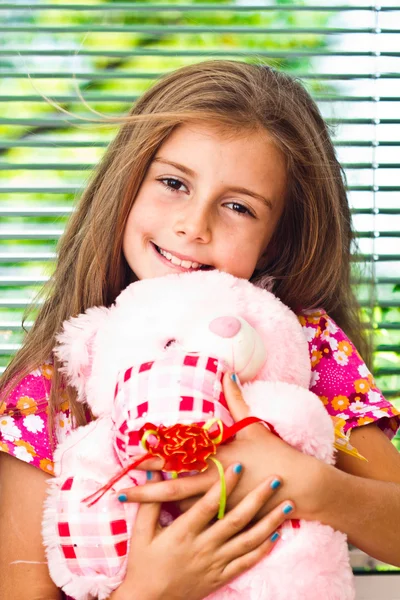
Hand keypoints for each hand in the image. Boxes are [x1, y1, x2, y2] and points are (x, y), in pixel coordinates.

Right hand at [112, 465, 293, 599]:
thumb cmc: (143, 563)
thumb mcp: (141, 531)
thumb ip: (151, 501)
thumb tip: (154, 472)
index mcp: (183, 532)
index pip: (209, 505)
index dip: (224, 485)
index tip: (239, 466)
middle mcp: (203, 547)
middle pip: (236, 519)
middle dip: (258, 498)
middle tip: (276, 478)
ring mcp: (215, 563)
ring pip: (248, 540)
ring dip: (270, 521)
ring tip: (287, 504)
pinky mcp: (221, 577)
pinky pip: (247, 562)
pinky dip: (264, 548)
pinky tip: (277, 534)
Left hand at [127, 373, 322, 520]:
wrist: (297, 485)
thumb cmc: (273, 453)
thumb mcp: (253, 425)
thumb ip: (236, 400)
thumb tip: (227, 373)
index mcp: (217, 457)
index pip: (179, 458)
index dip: (153, 459)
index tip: (132, 459)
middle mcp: (213, 481)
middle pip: (172, 489)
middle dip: (144, 493)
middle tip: (120, 495)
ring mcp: (219, 502)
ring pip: (182, 507)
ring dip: (160, 505)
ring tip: (137, 504)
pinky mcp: (226, 517)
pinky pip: (199, 517)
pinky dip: (182, 515)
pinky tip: (167, 518)